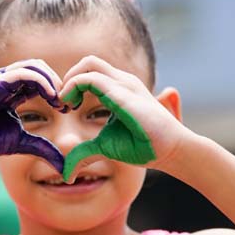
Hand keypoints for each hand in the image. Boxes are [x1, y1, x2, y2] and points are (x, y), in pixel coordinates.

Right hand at [0, 60, 65, 169]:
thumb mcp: (19, 143)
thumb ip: (42, 148)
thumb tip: (63, 165)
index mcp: (11, 92)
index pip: (41, 79)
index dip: (57, 91)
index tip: (67, 108)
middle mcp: (5, 82)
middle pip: (40, 68)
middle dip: (58, 82)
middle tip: (66, 102)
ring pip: (34, 65)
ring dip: (52, 80)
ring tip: (59, 99)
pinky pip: (22, 73)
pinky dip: (41, 82)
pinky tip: (51, 96)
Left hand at [58, 56, 190, 179]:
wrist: (171, 150)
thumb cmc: (143, 146)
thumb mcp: (104, 147)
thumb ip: (84, 153)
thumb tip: (67, 173)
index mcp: (118, 89)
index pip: (90, 71)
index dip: (71, 85)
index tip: (65, 107)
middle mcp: (121, 81)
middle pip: (88, 62)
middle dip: (68, 77)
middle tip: (63, 102)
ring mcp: (124, 85)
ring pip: (88, 64)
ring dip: (69, 81)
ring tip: (66, 105)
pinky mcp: (123, 94)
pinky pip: (92, 79)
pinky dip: (74, 87)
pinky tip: (71, 107)